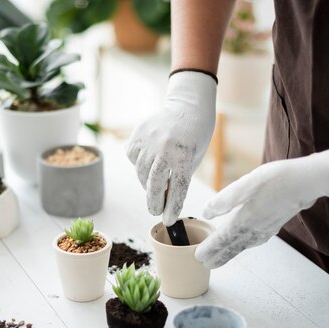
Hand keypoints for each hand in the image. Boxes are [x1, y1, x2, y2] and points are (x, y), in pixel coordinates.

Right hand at [126, 71, 216, 225]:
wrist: (188, 106)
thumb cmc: (195, 137)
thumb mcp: (194, 158)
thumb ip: (178, 176)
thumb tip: (163, 198)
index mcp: (184, 154)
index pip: (177, 187)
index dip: (172, 207)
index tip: (168, 220)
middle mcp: (164, 147)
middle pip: (154, 183)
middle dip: (154, 202)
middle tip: (155, 211)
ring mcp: (149, 139)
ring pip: (141, 172)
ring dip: (146, 183)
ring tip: (154, 184)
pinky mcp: (137, 134)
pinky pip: (133, 157)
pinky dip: (138, 164)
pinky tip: (148, 162)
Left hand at [195, 147, 328, 268]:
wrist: (306, 182)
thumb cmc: (276, 179)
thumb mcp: (245, 185)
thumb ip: (224, 200)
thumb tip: (206, 212)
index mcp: (243, 221)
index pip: (220, 241)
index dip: (208, 249)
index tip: (196, 257)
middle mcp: (253, 230)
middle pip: (230, 249)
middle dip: (216, 257)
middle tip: (203, 265)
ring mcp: (265, 230)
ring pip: (241, 246)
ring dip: (228, 254)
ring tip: (218, 259)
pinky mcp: (273, 226)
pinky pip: (252, 241)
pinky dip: (242, 246)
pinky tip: (242, 244)